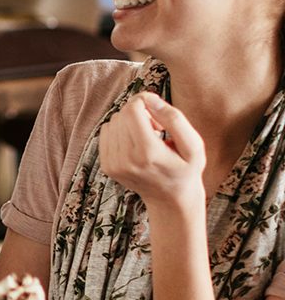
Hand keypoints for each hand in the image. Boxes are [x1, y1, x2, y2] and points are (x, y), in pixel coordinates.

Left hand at [98, 92, 205, 209]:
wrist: (170, 200)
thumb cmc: (186, 170)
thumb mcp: (193, 146)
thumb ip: (175, 119)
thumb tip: (150, 99)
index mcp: (148, 153)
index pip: (132, 110)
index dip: (144, 102)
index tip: (158, 111)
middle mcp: (126, 159)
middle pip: (122, 114)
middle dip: (139, 112)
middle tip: (158, 126)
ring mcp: (113, 164)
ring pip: (113, 122)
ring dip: (130, 122)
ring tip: (148, 136)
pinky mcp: (107, 166)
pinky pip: (106, 133)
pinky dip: (120, 131)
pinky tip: (136, 142)